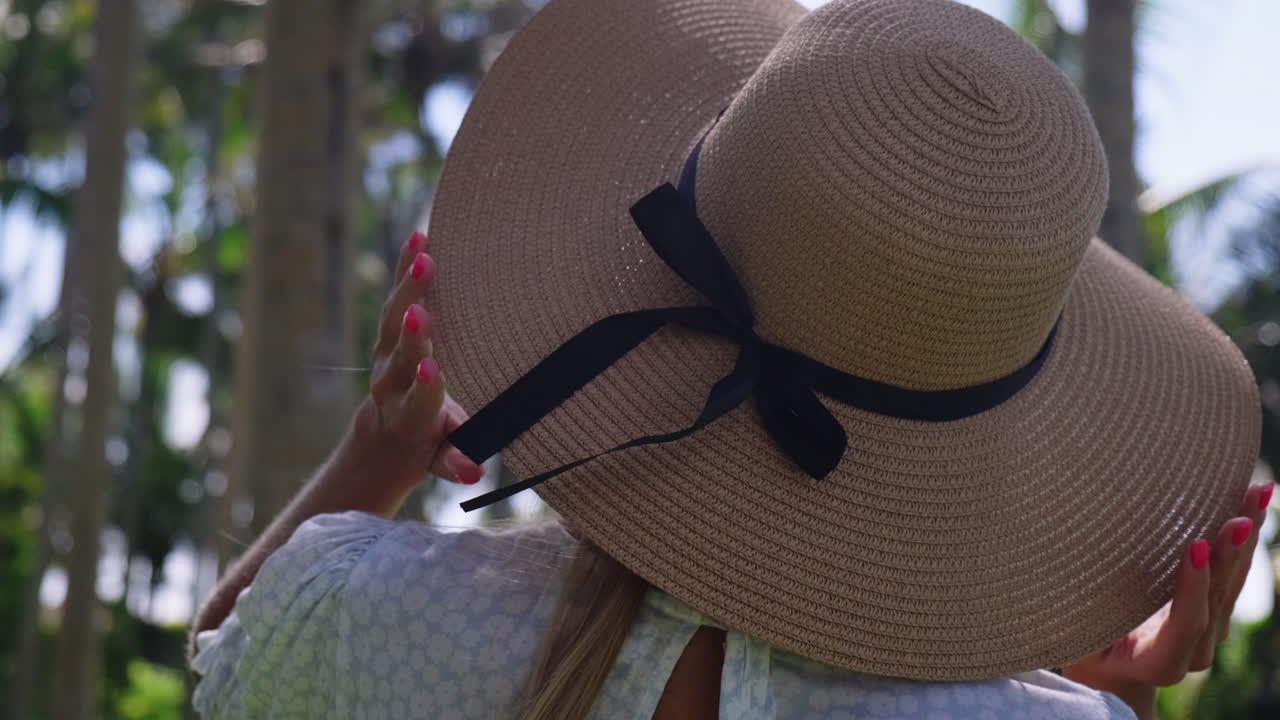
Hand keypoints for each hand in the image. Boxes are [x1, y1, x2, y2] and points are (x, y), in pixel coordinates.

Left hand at [350, 230, 482, 487]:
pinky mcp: (389, 331)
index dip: (425, 386)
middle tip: (419, 310)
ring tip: (423, 254)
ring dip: (408, 288)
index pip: (418, 401)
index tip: (431, 369)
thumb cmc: (428, 445)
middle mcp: (392, 382)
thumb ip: (455, 460)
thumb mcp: (441, 459)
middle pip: (401, 356)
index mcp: (410, 417)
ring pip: (394, 319)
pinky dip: (406, 269)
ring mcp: (387, 354)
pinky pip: (397, 296)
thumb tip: (473, 470)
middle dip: (412, 335)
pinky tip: (419, 236)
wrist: (387, 435)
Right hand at [1062, 482, 1272, 717]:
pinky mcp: (1215, 615)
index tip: (1195, 546)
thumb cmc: (1083, 649)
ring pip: (1232, 585)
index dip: (1191, 587)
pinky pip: (1234, 577)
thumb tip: (1071, 559)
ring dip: (1245, 539)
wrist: (1112, 676)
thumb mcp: (1079, 638)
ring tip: (1256, 495)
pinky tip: (1252, 505)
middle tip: (1239, 517)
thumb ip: (1087, 613)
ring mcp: (1209, 635)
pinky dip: (1243, 541)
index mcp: (1156, 663)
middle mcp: (1192, 654)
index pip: (1183, 626)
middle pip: (1217, 601)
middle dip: (1229, 556)